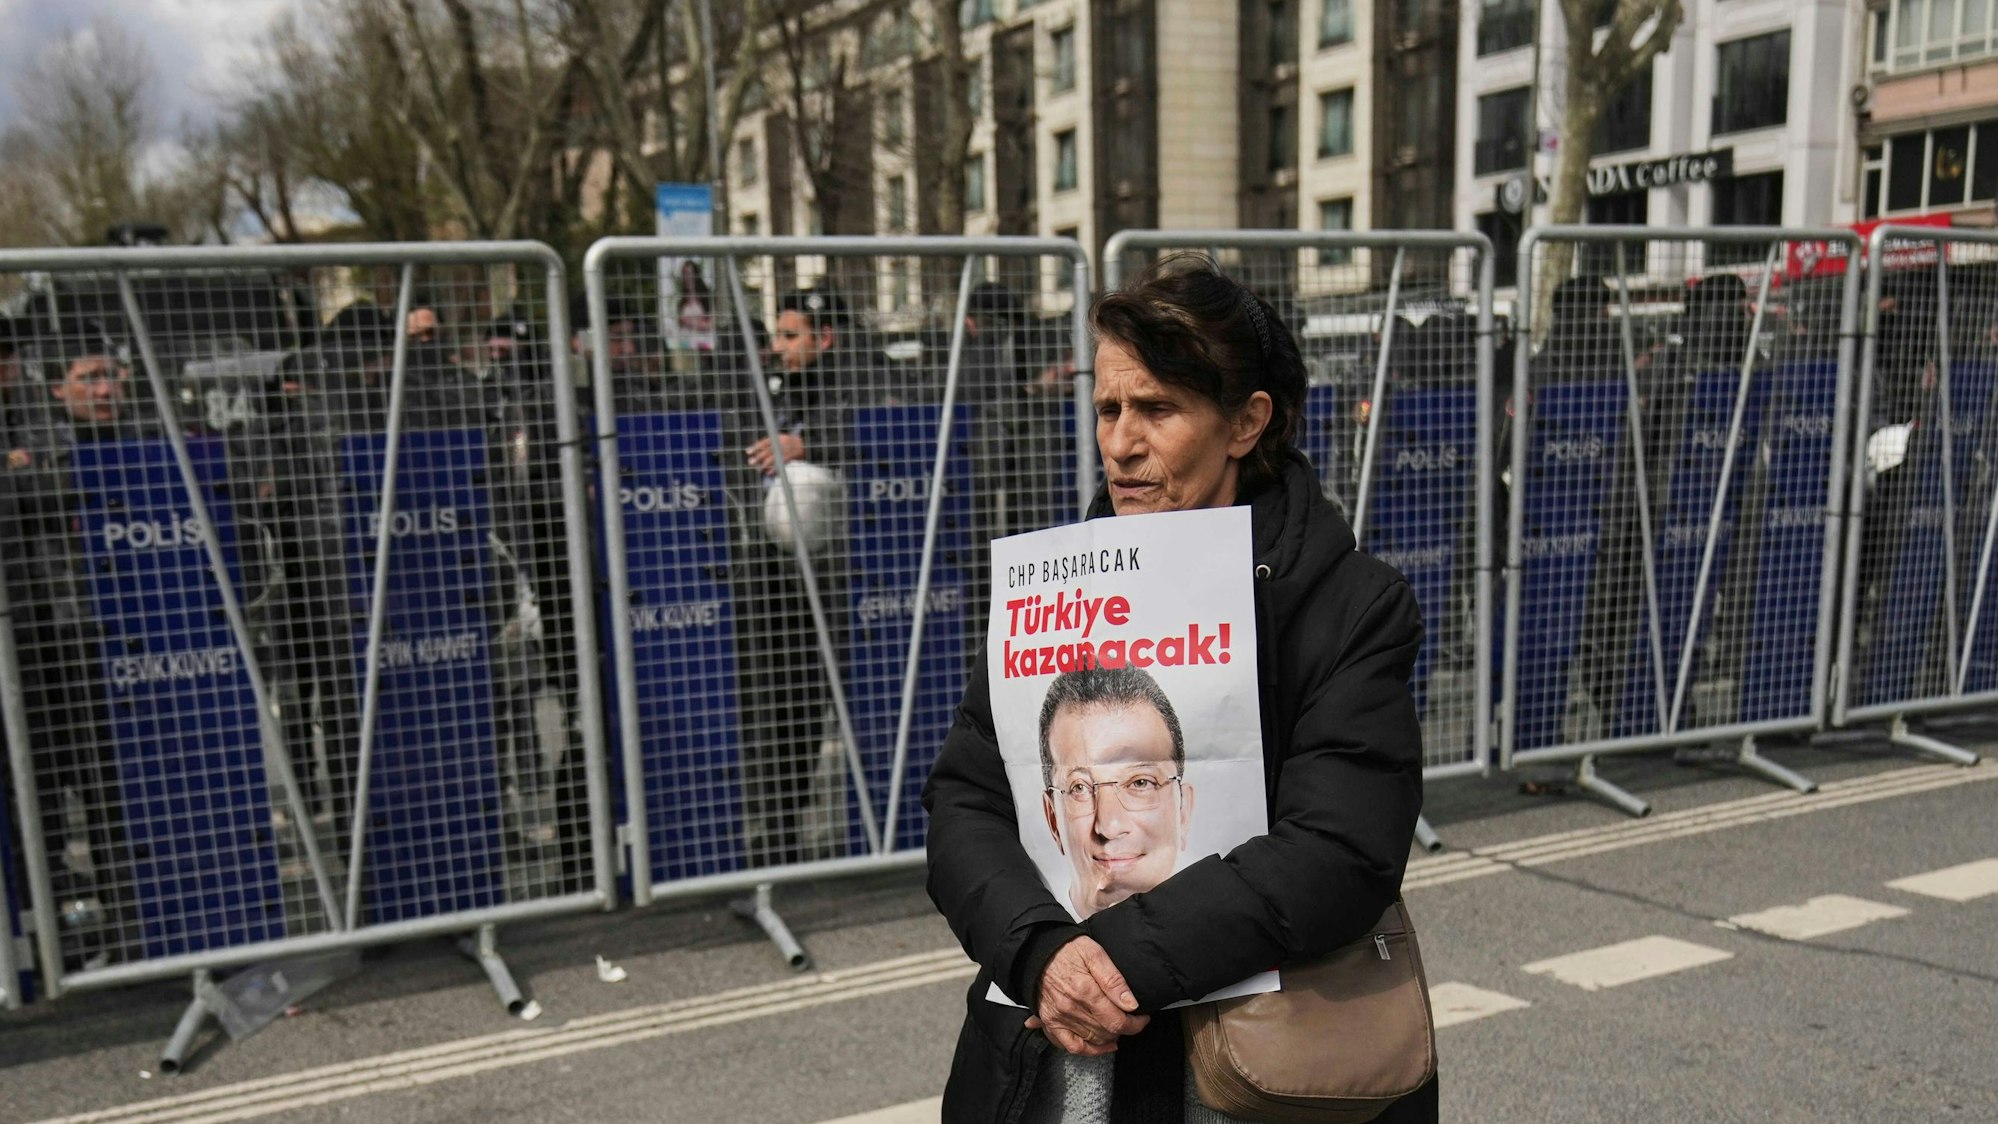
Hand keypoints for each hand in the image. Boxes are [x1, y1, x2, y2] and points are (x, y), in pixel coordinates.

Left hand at [746, 433, 805, 474]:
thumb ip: (772, 445)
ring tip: (758, 469)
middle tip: (750, 462)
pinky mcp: (792, 456)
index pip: (765, 442)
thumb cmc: (792, 445)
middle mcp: (782, 442)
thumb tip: (758, 454)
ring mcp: (787, 449)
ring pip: (773, 457)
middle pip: (768, 450)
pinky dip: (774, 468)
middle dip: (758, 456)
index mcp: (779, 437)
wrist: (808, 445)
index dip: (756, 447)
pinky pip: (781, 463)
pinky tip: (768, 472)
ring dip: (764, 464)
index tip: (748, 452)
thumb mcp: (783, 441)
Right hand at [1024, 937, 1148, 1055]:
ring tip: (1117, 1028)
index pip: (1117, 1021)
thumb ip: (1114, 980)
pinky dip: (1087, 1050)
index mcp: (1085, 991)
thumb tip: (1131, 1004)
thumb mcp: (1095, 954)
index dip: (1135, 1025)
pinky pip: (1070, 1046)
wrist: (1038, 951)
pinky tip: (1099, 1045)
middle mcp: (1071, 1008)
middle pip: (1107, 1033)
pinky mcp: (1050, 1022)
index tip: (1142, 1018)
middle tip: (1131, 1020)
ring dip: (1109, 1038)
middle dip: (1124, 1029)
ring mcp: (1059, 1017)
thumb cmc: (1067, 949)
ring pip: (1092, 1041)